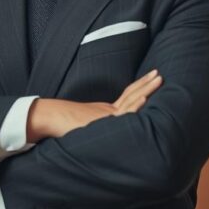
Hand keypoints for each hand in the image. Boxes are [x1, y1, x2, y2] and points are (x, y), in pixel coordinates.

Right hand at [26, 70, 162, 141]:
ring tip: (158, 79)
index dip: (140, 88)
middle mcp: (109, 111)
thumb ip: (99, 127)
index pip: (128, 97)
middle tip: (159, 73)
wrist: (49, 118)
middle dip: (147, 84)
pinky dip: (135, 105)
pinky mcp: (104, 121)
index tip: (152, 79)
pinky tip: (144, 99)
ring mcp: (108, 115)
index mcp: (107, 111)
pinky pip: (123, 114)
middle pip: (132, 94)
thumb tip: (104, 135)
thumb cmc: (62, 124)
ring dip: (146, 89)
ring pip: (131, 100)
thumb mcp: (87, 126)